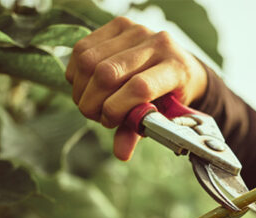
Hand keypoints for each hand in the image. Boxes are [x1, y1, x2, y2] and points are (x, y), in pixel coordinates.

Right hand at [66, 17, 207, 161]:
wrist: (178, 65)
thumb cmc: (171, 97)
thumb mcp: (161, 117)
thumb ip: (139, 131)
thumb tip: (120, 154)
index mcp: (176, 69)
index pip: (139, 87)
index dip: (117, 109)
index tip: (109, 122)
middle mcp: (158, 44)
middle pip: (108, 73)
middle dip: (93, 102)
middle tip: (96, 116)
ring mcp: (137, 30)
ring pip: (90, 60)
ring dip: (82, 89)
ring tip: (91, 104)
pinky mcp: (118, 25)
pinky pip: (82, 49)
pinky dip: (77, 73)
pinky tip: (86, 86)